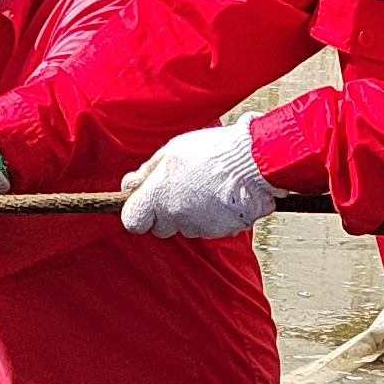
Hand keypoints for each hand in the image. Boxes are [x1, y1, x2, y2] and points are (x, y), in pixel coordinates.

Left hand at [121, 123, 274, 236]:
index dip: (138, 211)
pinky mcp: (221, 232)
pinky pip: (209, 227)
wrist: (254, 161)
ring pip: (185, 227)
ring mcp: (199, 227)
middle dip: (165, 212)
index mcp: (158, 198)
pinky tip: (220, 195)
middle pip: (159, 227)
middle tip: (180, 188)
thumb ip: (146, 172)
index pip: (132, 222)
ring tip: (205, 186)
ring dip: (190, 213)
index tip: (146, 200)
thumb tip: (128, 185)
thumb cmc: (213, 151)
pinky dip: (212, 216)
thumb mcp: (171, 151)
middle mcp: (175, 218)